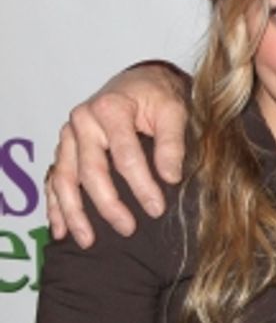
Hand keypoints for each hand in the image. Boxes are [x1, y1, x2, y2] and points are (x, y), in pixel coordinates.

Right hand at [46, 63, 189, 246]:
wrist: (141, 82)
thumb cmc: (158, 97)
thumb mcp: (174, 111)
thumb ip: (172, 143)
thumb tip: (170, 177)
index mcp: (110, 109)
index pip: (125, 155)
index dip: (141, 185)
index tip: (157, 209)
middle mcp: (82, 121)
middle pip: (91, 170)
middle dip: (108, 204)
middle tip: (128, 229)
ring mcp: (69, 135)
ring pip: (64, 178)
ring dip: (74, 212)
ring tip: (87, 240)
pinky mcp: (64, 148)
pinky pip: (54, 179)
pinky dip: (55, 205)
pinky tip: (61, 229)